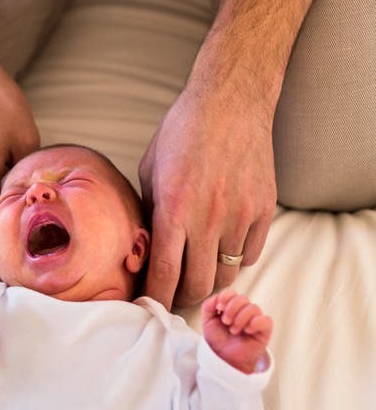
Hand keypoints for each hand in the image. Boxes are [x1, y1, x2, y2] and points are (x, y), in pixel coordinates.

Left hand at [139, 56, 276, 308]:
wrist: (229, 103)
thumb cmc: (180, 134)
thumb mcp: (150, 173)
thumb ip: (150, 213)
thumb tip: (145, 251)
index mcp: (174, 209)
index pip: (165, 274)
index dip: (156, 298)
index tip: (149, 306)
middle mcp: (209, 218)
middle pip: (198, 285)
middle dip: (182, 298)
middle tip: (173, 296)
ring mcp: (241, 216)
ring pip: (227, 275)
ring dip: (210, 281)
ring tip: (197, 274)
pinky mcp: (265, 210)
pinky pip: (250, 254)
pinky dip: (235, 260)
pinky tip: (222, 248)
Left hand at [201, 289, 272, 373]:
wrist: (224, 358)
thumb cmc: (218, 340)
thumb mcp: (208, 322)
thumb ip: (208, 306)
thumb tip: (215, 298)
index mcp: (231, 306)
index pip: (231, 292)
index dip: (225, 297)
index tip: (219, 308)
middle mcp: (244, 311)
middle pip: (242, 298)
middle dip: (231, 309)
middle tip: (226, 322)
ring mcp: (255, 319)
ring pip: (253, 307)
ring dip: (240, 319)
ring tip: (234, 331)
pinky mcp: (264, 330)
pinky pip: (266, 320)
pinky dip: (255, 323)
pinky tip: (247, 331)